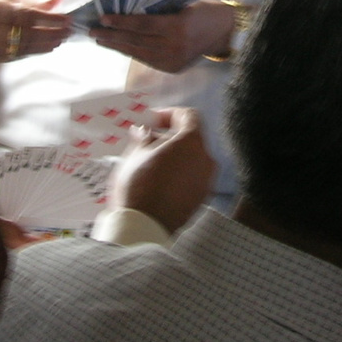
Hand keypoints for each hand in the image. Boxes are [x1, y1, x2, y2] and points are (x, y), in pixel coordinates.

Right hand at [0, 0, 71, 63]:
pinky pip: (15, 55)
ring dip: (45, 44)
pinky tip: (46, 47)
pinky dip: (33, 51)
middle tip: (68, 31)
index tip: (67, 19)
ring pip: (22, 48)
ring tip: (61, 39)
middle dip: (51, 33)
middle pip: (27, 34)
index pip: (27, 16)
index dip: (50, 19)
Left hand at [91, 0, 235, 72]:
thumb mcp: (181, 6)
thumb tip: (127, 11)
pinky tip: (119, 47)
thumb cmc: (202, 12)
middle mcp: (174, 47)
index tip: (103, 18)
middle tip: (92, 31)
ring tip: (101, 40)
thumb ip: (158, 11)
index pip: (142, 25)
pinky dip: (131, 52)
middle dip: (112, 36)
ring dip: (117, 47)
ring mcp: (173, 61)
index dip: (121, 22)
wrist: (224, 33)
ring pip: (138, 53)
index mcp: (177, 27)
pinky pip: (147, 60)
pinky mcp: (172, 69)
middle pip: (136, 41)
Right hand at [109, 107, 217, 233]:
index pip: (188, 116)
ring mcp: (206, 181)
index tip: (152, 121)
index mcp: (192, 142)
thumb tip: (145, 132)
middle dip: (170, 137)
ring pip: (193, 160)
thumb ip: (144, 137)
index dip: (169, 114)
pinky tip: (159, 181)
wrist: (144, 227)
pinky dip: (179, 174)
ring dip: (175, 156)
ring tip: (150, 163)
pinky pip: (192, 178)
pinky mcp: (201, 199)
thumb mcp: (135, 154)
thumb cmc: (138, 186)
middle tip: (147, 142)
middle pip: (191, 139)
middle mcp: (206, 159)